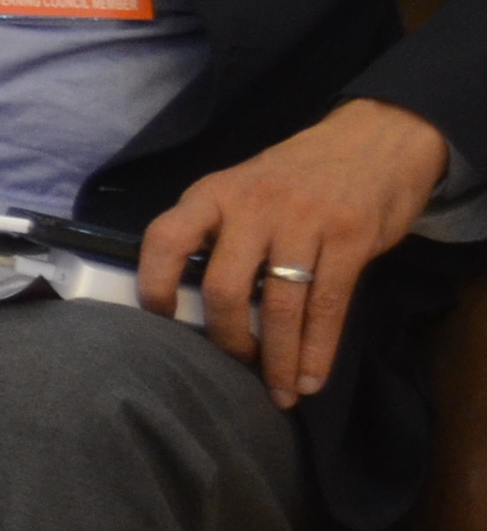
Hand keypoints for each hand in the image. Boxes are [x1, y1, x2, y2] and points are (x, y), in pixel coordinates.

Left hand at [139, 98, 454, 408]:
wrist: (376, 137)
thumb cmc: (297, 175)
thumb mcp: (243, 188)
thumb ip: (219, 232)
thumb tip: (192, 302)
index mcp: (214, 194)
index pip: (166, 238)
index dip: (155, 283)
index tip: (160, 320)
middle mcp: (254, 206)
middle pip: (225, 287)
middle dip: (226, 338)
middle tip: (232, 365)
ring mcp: (305, 220)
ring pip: (279, 305)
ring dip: (276, 358)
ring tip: (278, 393)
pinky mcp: (351, 237)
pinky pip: (328, 306)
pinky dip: (317, 351)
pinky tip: (309, 379)